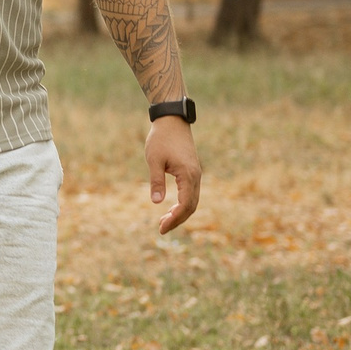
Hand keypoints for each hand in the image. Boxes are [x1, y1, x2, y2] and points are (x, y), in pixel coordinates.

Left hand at [145, 115, 200, 234]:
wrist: (172, 120)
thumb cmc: (161, 138)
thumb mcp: (154, 160)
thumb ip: (156, 181)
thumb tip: (157, 202)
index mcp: (188, 174)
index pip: (185, 204)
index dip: (174, 218)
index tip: (161, 228)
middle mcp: (196, 176)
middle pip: (191, 206)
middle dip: (177, 219)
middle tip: (161, 229)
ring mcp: (196, 174)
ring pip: (193, 200)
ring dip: (180, 213)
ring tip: (164, 221)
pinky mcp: (192, 171)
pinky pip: (191, 193)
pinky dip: (183, 203)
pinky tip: (171, 208)